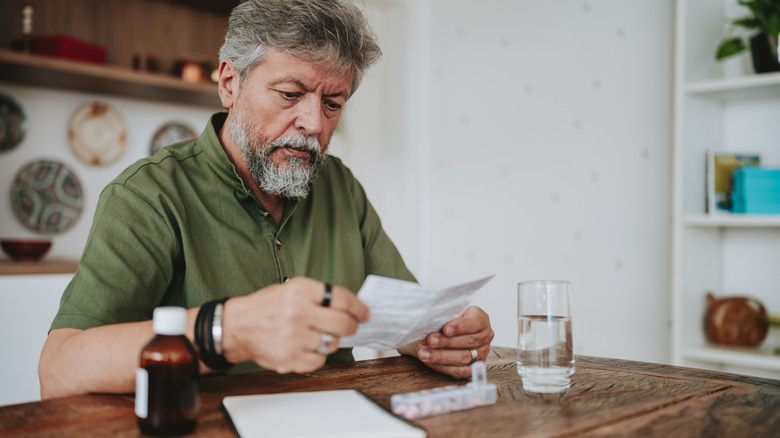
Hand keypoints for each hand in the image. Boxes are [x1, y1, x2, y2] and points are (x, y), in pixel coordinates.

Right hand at [220, 277, 369, 373]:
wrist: (236, 327)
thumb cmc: (266, 307)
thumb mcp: (291, 289)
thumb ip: (319, 296)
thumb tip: (352, 306)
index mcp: (299, 290)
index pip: (341, 298)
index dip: (358, 307)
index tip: (364, 313)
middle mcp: (297, 312)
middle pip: (343, 323)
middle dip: (351, 326)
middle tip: (350, 326)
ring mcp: (293, 337)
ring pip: (333, 343)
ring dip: (331, 340)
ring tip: (317, 335)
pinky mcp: (289, 357)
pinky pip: (319, 361)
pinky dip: (317, 356)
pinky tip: (307, 347)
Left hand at [401, 306, 493, 378]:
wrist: (442, 333)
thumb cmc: (445, 321)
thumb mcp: (446, 314)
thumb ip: (443, 317)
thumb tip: (431, 322)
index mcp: (481, 318)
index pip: (476, 322)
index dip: (460, 326)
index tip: (445, 329)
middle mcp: (485, 336)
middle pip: (469, 341)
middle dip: (447, 341)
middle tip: (430, 340)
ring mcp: (481, 353)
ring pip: (464, 357)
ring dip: (442, 356)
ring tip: (425, 353)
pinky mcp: (473, 368)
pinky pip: (460, 371)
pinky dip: (444, 367)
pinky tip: (430, 362)